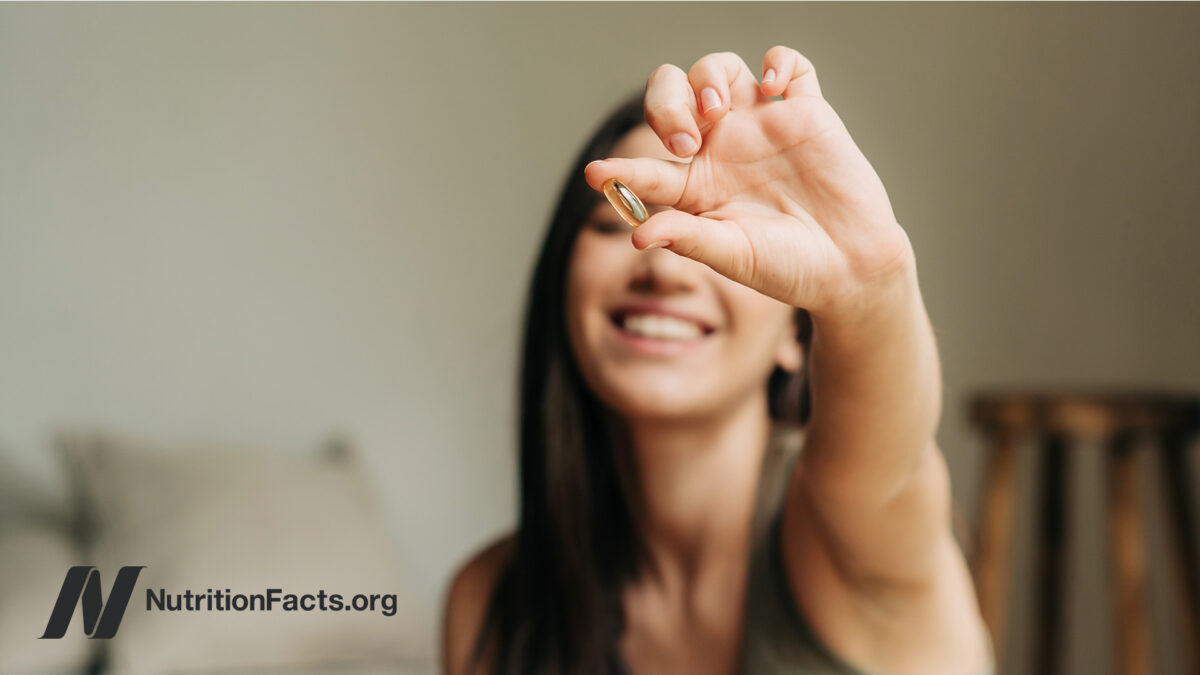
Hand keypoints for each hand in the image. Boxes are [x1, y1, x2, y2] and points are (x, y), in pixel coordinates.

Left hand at [585, 47, 915, 317]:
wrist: (851, 270)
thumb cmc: (789, 268)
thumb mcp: (732, 255)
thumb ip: (688, 238)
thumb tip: (638, 233)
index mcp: (697, 186)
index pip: (648, 168)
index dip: (620, 169)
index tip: (598, 175)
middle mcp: (723, 149)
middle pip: (674, 96)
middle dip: (665, 104)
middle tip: (685, 137)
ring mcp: (763, 126)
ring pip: (719, 70)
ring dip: (707, 75)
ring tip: (716, 108)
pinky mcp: (806, 113)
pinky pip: (789, 66)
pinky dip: (778, 61)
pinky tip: (773, 85)